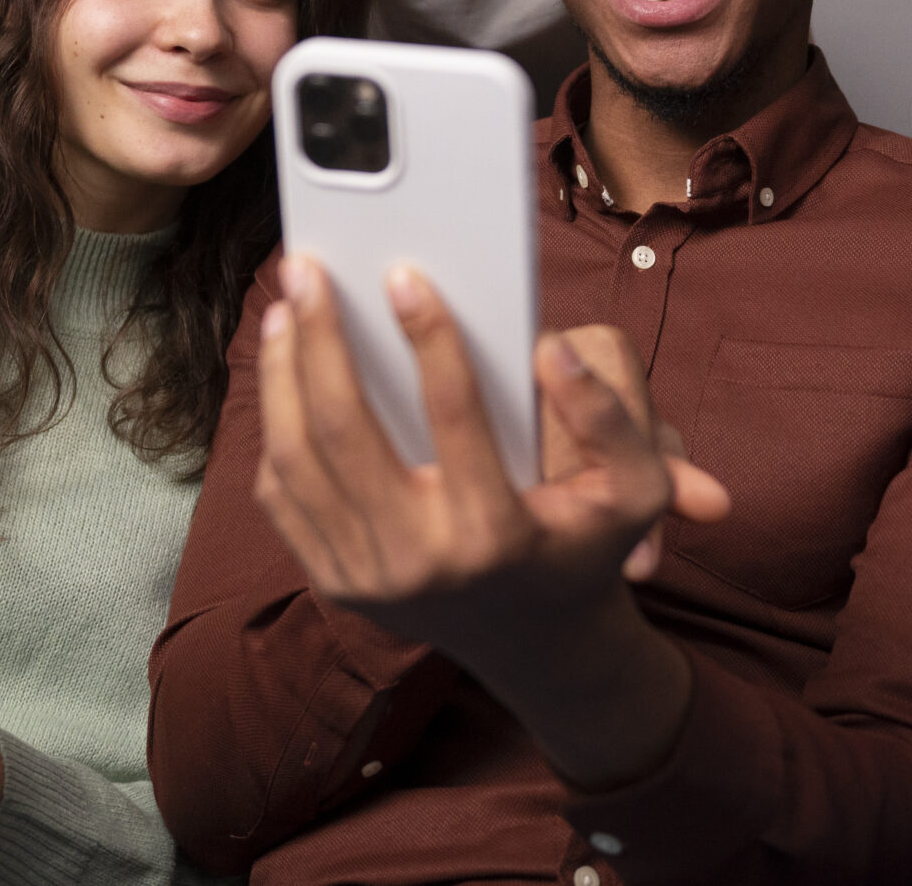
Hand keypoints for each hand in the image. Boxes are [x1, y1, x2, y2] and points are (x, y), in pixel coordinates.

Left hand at [252, 256, 728, 788]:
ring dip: (283, 371)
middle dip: (320, 338)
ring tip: (287, 308)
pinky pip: (282, 493)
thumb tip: (548, 347)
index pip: (453, 415)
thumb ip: (609, 416)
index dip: (428, 337)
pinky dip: (276, 423)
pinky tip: (285, 368)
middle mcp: (419, 562)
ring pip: (297, 458)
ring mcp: (365, 578)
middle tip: (306, 270)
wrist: (538, 642)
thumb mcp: (635, 489)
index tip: (404, 275)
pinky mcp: (331, 580)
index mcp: (496, 536)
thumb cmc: (583, 545)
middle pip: (346, 430)